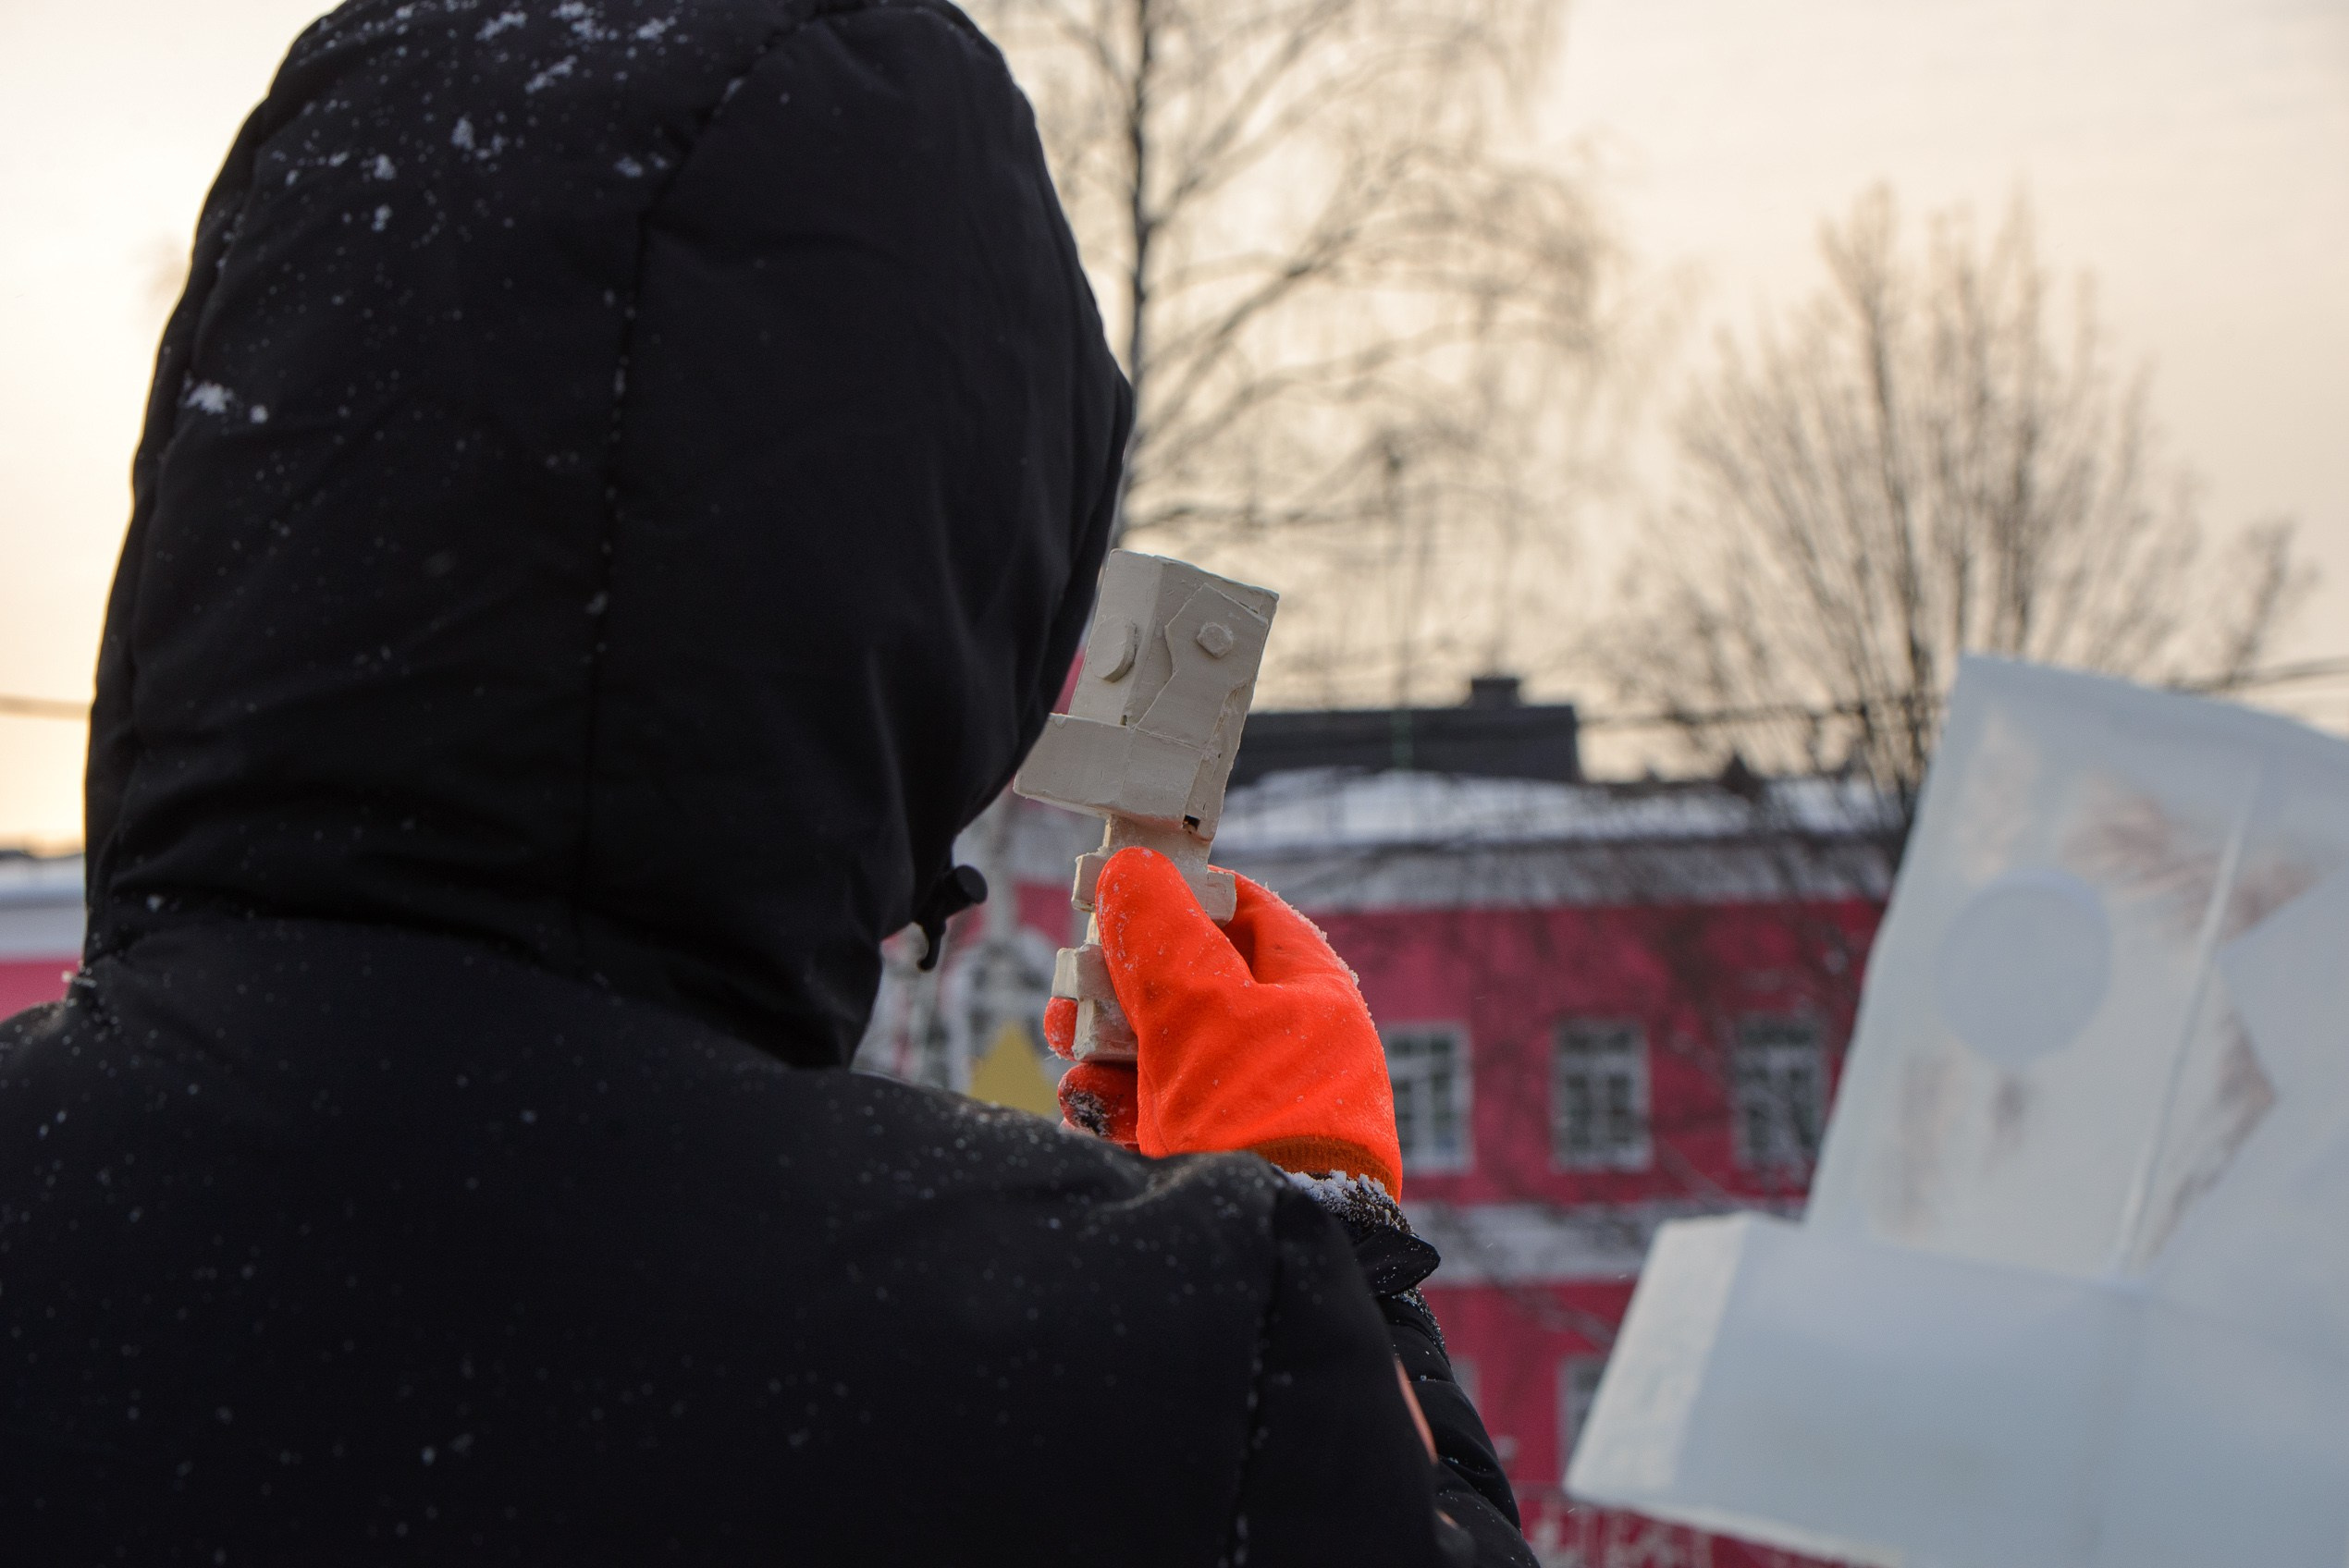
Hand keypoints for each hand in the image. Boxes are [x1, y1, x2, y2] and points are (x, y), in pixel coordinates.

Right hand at [1049, 847, 1402, 1197]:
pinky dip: (1119, 1106)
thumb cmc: (1255, 1118)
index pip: (1248, 913)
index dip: (1184, 892)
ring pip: (1166, 1050)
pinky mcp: (1224, 1156)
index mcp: (1312, 995)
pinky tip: (1091, 1110)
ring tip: (1071, 1052)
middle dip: (1122, 983)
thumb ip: (1159, 935)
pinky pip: (1160, 1112)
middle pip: (1193, 984)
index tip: (1124, 889)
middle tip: (1072, 988)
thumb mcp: (1199, 1008)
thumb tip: (1131, 869)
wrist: (1267, 1257)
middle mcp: (1289, 1046)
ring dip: (1108, 1047)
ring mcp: (1257, 1105)